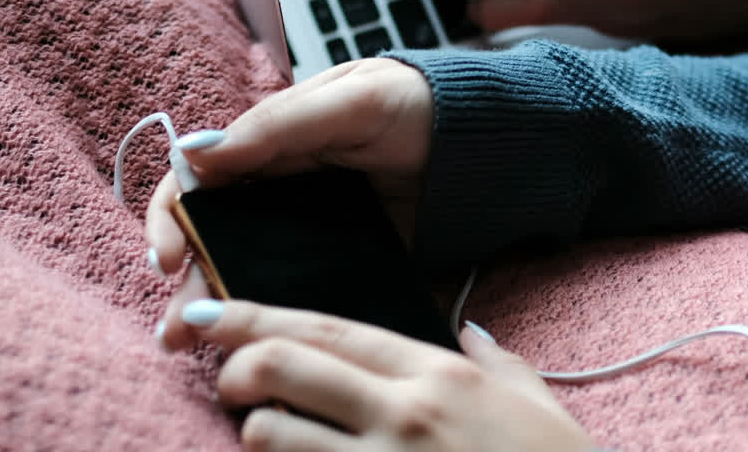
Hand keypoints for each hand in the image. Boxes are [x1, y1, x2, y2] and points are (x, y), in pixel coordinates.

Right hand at [145, 59, 433, 348]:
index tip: (169, 257)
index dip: (173, 219)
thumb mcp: (352, 100)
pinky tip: (270, 339)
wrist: (482, 135)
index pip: (196, 183)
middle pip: (213, 239)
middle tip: (178, 329)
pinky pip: (304, 288)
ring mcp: (309, 228)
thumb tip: (196, 153)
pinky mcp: (344, 258)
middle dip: (189, 283)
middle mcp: (277, 190)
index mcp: (266, 143)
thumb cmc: (413, 100)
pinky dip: (282, 314)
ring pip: (250, 271)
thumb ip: (280, 125)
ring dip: (224, 307)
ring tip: (200, 348)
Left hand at [180, 300, 594, 451]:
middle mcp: (402, 415)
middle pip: (282, 369)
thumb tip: (468, 328)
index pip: (327, 330)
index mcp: (436, 375)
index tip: (211, 310)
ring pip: (272, 437)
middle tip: (227, 379)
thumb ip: (495, 358)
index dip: (258, 316)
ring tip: (266, 436)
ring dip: (256, 434)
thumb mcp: (536, 400)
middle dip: (236, 366)